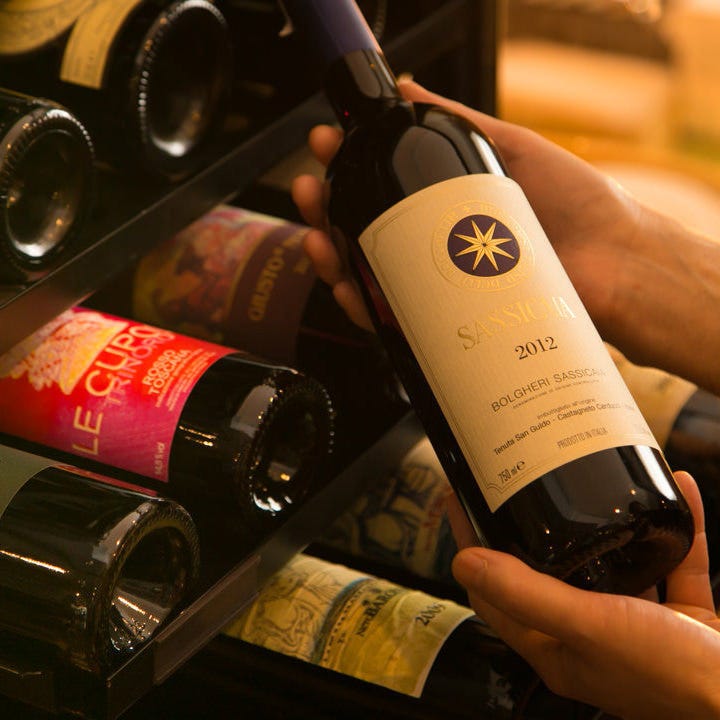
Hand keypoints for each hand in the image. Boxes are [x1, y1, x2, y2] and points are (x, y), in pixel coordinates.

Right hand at [292, 80, 719, 392]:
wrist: (614, 265)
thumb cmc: (574, 206)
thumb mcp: (509, 147)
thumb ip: (457, 122)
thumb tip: (407, 89)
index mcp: (441, 204)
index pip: (379, 184)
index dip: (345, 165)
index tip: (326, 144)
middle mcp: (432, 246)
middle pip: (361, 230)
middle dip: (323, 210)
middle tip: (309, 190)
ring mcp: (435, 286)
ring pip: (364, 275)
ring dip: (328, 257)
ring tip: (318, 238)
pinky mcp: (442, 323)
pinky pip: (388, 318)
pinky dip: (359, 304)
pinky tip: (347, 285)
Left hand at [447, 471, 719, 719]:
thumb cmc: (672, 675)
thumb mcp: (589, 627)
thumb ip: (528, 595)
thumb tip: (464, 562)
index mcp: (556, 647)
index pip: (495, 594)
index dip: (473, 549)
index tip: (462, 503)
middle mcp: (590, 635)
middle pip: (547, 570)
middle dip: (532, 525)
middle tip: (516, 478)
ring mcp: (636, 623)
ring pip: (612, 559)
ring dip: (607, 519)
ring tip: (592, 476)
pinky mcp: (679, 613)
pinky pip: (670, 558)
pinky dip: (675, 527)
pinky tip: (678, 489)